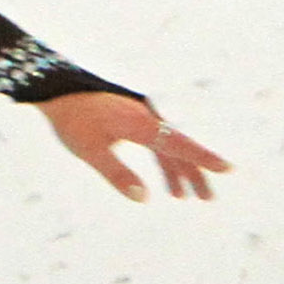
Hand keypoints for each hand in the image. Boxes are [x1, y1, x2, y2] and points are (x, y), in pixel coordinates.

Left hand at [42, 92, 229, 202]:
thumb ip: (117, 174)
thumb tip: (144, 198)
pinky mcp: (132, 116)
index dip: (203, 158)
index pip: (179, 144)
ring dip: (177, 170)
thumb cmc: (71, 117)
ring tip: (183, 197)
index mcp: (140, 123)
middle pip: (178, 147)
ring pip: (168, 145)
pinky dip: (163, 159)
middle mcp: (146, 117)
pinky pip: (156, 141)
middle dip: (194, 173)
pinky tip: (165, 180)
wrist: (55, 85)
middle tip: (208, 198)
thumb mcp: (89, 149)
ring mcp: (140, 115)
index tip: (228, 168)